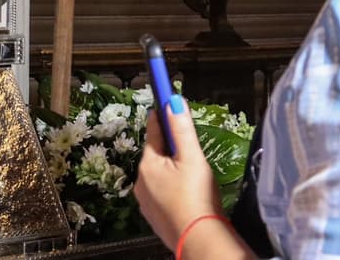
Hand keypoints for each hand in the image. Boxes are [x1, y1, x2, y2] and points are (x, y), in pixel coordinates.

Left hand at [134, 98, 222, 250]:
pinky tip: (188, 193)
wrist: (198, 239)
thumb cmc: (196, 198)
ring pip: (159, 174)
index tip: (164, 99)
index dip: (162, 114)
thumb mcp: (192, 157)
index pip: (153, 129)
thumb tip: (173, 101)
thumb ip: (182, 128)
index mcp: (148, 163)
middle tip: (191, 148)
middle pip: (157, 153)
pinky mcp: (155, 216)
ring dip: (172, 170)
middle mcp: (141, 182)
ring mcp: (146, 201)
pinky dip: (173, 189)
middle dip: (171, 147)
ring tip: (193, 175)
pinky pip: (162, 193)